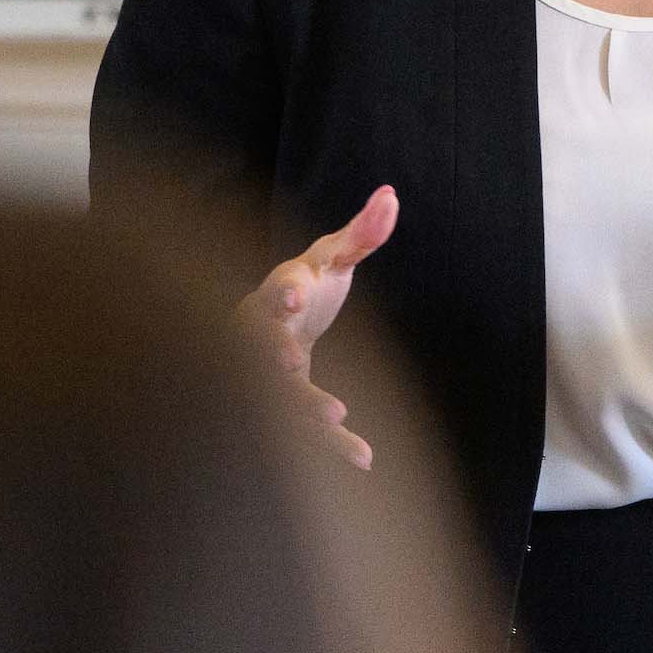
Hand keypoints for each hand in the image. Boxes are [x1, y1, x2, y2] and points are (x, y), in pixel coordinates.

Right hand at [240, 184, 398, 467]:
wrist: (272, 328)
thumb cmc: (305, 285)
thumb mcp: (331, 258)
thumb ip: (362, 234)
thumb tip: (392, 194)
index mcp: (275, 296)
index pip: (273, 290)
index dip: (281, 291)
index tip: (293, 293)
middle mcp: (260, 338)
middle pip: (262, 347)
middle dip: (276, 354)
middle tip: (294, 364)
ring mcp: (265, 377)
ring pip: (279, 394)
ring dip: (304, 408)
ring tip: (339, 421)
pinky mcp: (280, 408)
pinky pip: (299, 429)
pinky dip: (328, 443)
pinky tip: (363, 458)